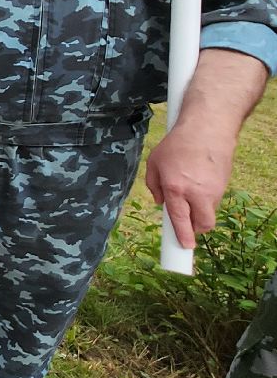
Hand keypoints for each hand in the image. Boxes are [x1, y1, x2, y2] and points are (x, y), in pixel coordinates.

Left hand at [145, 120, 234, 249]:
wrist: (206, 130)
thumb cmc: (176, 145)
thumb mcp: (154, 163)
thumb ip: (153, 185)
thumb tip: (160, 203)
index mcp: (175, 188)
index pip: (180, 219)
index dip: (183, 236)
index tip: (186, 247)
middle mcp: (196, 192)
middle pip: (203, 224)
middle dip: (196, 229)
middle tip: (187, 224)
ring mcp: (213, 190)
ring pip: (209, 213)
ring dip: (200, 212)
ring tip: (191, 195)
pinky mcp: (224, 185)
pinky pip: (215, 200)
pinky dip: (207, 199)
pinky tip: (200, 184)